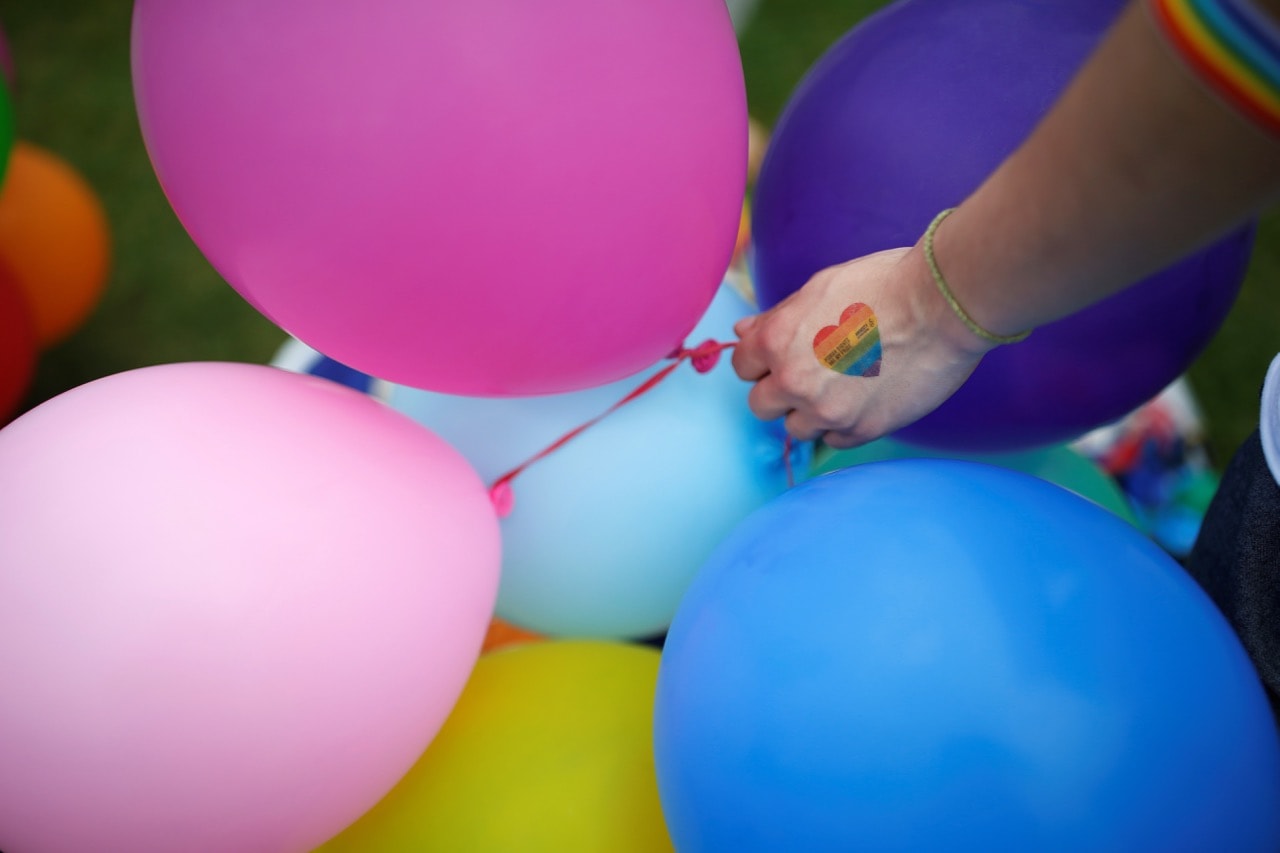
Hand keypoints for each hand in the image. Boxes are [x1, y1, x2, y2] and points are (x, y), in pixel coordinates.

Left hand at [732, 246, 991, 448]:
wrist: (942, 305)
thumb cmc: (883, 284)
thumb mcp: (819, 288)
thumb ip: (777, 317)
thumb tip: (742, 330)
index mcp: (776, 340)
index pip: (741, 367)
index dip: (761, 362)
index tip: (781, 359)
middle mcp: (793, 380)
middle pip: (761, 406)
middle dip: (780, 392)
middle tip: (812, 375)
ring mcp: (826, 410)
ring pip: (795, 428)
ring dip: (810, 412)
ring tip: (843, 385)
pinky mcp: (861, 429)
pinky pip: (833, 440)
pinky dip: (842, 424)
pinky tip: (862, 399)